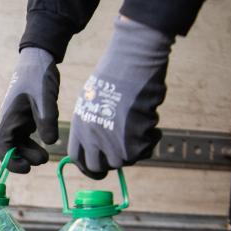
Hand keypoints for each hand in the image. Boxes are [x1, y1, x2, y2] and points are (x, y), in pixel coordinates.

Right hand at [0, 47, 59, 172]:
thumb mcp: (44, 97)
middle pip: (10, 149)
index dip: (11, 161)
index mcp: (9, 118)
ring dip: (30, 152)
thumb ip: (47, 120)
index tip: (26, 168)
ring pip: (19, 144)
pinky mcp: (26, 118)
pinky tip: (48, 139)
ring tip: (47, 155)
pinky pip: (27, 136)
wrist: (38, 58)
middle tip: (43, 159)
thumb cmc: (38, 76)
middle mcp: (10, 122)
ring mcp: (18, 120)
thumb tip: (51, 143)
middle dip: (24, 158)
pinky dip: (35, 143)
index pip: (1, 147)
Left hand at [69, 17, 173, 178]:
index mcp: (79, 126)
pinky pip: (144, 151)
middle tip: (125, 153)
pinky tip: (153, 126)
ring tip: (141, 129)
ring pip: (123, 161)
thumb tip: (98, 148)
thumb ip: (91, 126)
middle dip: (112, 163)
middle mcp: (92, 138)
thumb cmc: (114, 76)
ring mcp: (112, 142)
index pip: (77, 158)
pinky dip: (151, 140)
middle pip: (98, 167)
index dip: (88, 166)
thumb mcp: (91, 102)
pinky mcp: (134, 140)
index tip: (99, 168)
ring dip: (134, 149)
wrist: (132, 63)